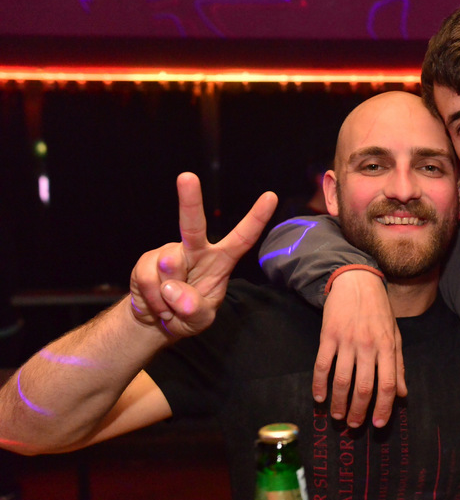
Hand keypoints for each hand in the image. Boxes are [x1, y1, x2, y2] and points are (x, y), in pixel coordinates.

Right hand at [129, 172, 276, 338]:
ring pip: (168, 266)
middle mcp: (196, 250)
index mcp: (220, 261)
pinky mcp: (147, 261)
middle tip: (187, 177)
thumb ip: (194, 309)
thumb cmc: (187, 315)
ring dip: (167, 296)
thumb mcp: (199, 320)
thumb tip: (174, 291)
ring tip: (170, 306)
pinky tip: (157, 304)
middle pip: (193, 225)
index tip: (271, 197)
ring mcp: (170, 253)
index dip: (256, 219)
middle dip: (190, 200)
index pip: (242, 239)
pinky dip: (153, 299)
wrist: (156, 322)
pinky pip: (148, 278)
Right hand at [315, 270, 406, 427]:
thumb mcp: (395, 335)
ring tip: (337, 416)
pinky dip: (319, 385)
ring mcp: (347, 341)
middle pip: (364, 387)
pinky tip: (319, 398)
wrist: (357, 281)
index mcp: (387, 347)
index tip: (378, 424)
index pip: (388, 385)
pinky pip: (322, 365)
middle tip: (354, 425)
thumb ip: (399, 366)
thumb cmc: (379, 311)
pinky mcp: (328, 336)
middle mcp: (368, 346)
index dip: (384, 408)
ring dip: (339, 402)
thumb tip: (402, 394)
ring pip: (342, 380)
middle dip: (359, 411)